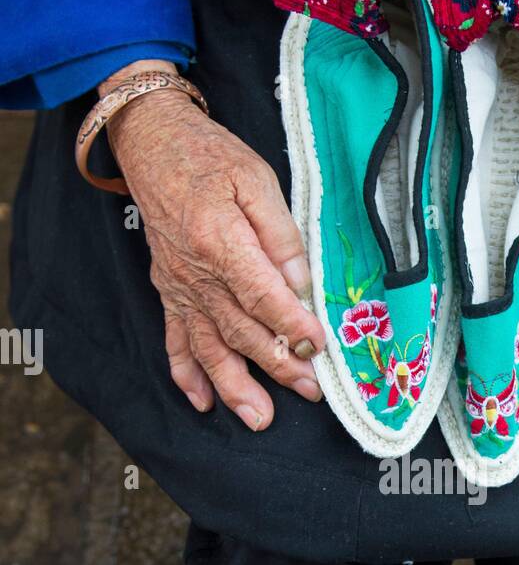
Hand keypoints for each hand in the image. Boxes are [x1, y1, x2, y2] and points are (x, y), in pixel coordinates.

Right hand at [105, 60, 324, 428]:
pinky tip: (201, 401)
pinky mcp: (169, 292)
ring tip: (259, 418)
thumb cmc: (211, 158)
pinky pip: (175, 340)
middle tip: (310, 392)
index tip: (318, 349)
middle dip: (278, 366)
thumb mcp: (257, 180)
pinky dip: (186, 374)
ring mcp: (180, 288)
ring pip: (209, 346)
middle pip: (242, 330)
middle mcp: (196, 274)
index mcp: (221, 242)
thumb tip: (301, 284)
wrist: (153, 145)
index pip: (263, 296)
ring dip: (234, 387)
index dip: (292, 326)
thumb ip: (281, 234)